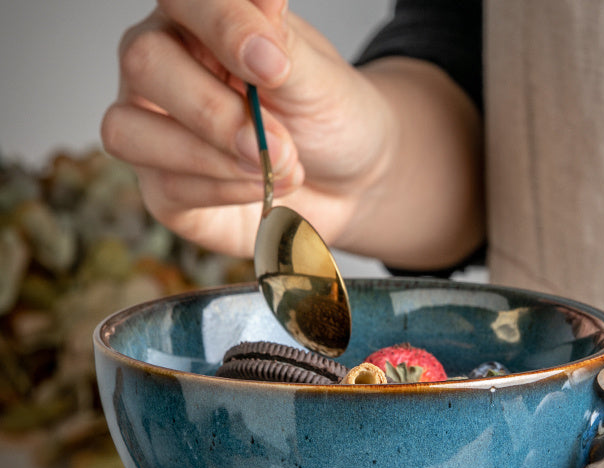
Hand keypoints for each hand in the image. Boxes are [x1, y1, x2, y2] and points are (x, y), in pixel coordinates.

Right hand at [101, 0, 394, 255]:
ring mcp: (154, 127)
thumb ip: (281, 44)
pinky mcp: (164, 189)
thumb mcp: (316, 79)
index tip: (274, 67)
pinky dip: (225, 190)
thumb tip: (264, 1)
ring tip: (279, 166)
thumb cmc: (327, 118)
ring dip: (215, 158)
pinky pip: (168, 186)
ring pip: (132, 131)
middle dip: (216, 112)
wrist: (347, 183)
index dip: (224, 28)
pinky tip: (262, 187)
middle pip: (144, 64)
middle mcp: (163, 67)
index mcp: (198, 20)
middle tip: (279, 143)